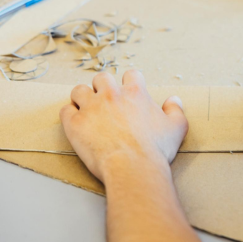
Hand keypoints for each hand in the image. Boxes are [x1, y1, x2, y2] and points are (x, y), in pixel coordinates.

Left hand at [60, 70, 187, 181]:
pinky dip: (70, 114)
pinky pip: (65, 110)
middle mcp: (111, 94)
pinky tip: (76, 121)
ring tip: (87, 108)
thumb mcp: (177, 127)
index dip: (131, 82)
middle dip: (103, 86)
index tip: (130, 91)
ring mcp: (91, 108)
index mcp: (135, 92)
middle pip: (101, 78)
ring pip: (79, 90)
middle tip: (106, 100)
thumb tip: (174, 99)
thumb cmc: (156, 149)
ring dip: (83, 97)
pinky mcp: (75, 124)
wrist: (133, 167)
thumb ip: (175, 109)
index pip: (131, 74)